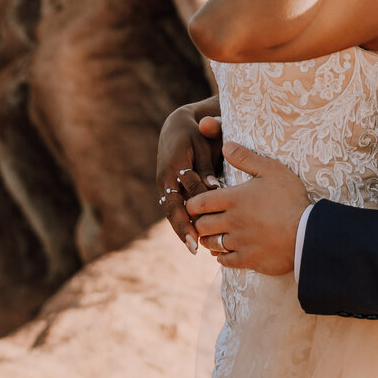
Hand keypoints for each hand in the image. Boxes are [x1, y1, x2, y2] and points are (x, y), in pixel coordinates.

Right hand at [156, 100, 222, 251]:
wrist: (175, 128)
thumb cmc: (195, 135)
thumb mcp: (202, 145)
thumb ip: (206, 167)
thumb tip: (213, 188)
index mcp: (174, 165)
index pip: (186, 189)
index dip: (196, 206)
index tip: (207, 223)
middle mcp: (165, 178)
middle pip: (173, 207)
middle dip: (183, 228)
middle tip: (194, 247)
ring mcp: (164, 185)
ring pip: (172, 211)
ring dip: (181, 230)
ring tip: (194, 249)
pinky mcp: (168, 190)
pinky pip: (173, 209)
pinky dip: (181, 224)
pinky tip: (192, 239)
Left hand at [184, 141, 309, 275]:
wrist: (307, 232)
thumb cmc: (290, 198)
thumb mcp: (271, 170)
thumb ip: (246, 157)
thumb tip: (225, 145)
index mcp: (233, 199)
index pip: (198, 203)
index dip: (192, 204)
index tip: (194, 204)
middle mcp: (231, 222)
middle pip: (201, 225)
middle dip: (199, 222)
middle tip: (203, 220)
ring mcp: (239, 243)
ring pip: (211, 244)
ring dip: (209, 240)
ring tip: (213, 235)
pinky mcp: (249, 260)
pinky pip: (226, 262)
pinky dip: (222, 257)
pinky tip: (226, 252)